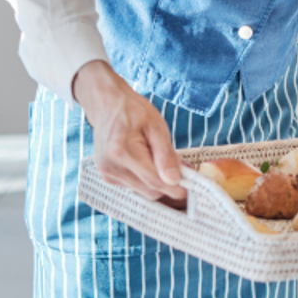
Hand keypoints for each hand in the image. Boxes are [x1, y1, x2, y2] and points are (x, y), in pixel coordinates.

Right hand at [73, 60, 185, 201]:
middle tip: (179, 168)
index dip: (176, 187)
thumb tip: (174, 180)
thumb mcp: (156, 126)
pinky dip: (145, 179)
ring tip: (160, 159)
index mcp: (122, 151)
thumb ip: (166, 154)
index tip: (190, 185)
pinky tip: (147, 162)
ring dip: (156, 181)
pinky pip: (134, 187)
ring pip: (143, 191)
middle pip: (150, 190)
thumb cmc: (133, 112)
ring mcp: (107, 174)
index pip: (154, 181)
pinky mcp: (108, 177)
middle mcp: (111, 167)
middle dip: (168, 183)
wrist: (108, 106)